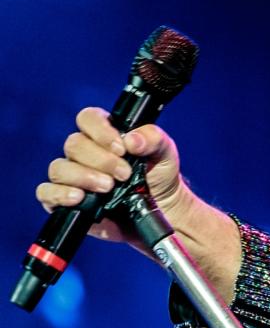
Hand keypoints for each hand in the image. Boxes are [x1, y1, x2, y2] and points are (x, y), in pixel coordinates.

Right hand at [36, 107, 187, 247]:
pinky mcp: (65, 199)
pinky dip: (60, 194)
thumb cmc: (159, 176)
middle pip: (74, 144)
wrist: (162, 209)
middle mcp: (84, 153)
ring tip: (109, 188)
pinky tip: (80, 198)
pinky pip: (47, 192)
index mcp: (104, 134)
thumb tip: (132, 140)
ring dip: (84, 177)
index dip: (100, 130)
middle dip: (101, 160)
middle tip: (125, 174)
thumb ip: (153, 139)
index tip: (122, 148)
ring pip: (59, 168)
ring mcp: (73, 176)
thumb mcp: (165, 153)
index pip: (88, 118)